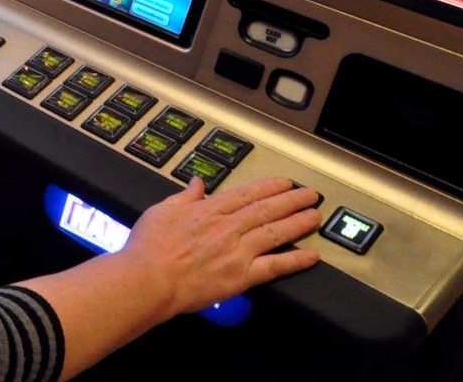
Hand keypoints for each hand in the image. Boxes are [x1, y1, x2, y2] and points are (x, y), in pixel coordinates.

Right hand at [119, 175, 321, 319]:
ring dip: (298, 223)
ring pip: (275, 232)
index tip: (285, 182)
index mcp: (210, 209)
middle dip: (291, 200)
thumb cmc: (149, 247)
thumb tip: (197, 183)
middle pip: (267, 209)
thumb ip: (185, 196)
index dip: (269, 186)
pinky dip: (294, 261)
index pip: (247, 193)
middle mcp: (228, 227)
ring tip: (315, 216)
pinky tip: (310, 256)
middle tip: (310, 194)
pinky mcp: (240, 277)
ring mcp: (237, 251)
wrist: (147, 279)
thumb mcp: (162, 209)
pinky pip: (274, 267)